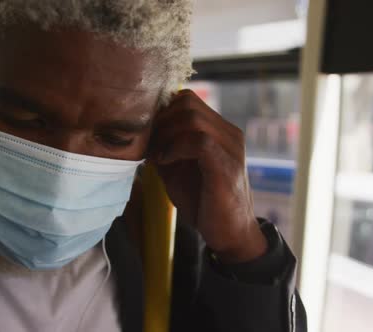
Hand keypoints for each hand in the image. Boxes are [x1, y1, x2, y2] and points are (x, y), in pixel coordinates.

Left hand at [148, 90, 266, 263]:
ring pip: (192, 118)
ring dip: (165, 135)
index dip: (162, 112)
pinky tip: (165, 162)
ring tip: (157, 156)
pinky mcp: (226, 165)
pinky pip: (199, 140)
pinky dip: (174, 148)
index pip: (187, 99)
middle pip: (187, 103)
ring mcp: (231, 148)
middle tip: (150, 146)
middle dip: (160, 122)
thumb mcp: (177, 169)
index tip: (148, 136)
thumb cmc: (203, 202)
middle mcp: (229, 133)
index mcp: (220, 130)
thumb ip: (165, 147)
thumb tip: (141, 133)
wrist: (229, 234)